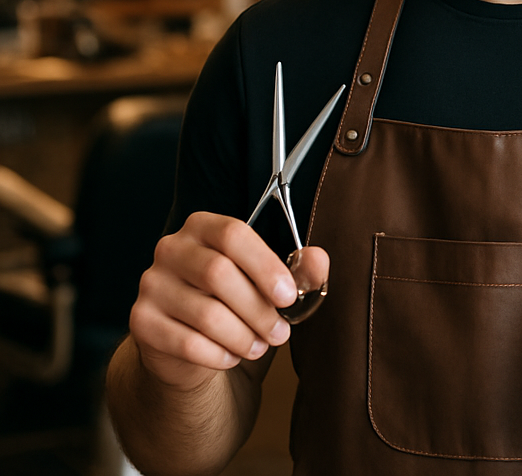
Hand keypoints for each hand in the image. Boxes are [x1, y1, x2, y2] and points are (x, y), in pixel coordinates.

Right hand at [129, 211, 329, 389]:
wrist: (187, 342)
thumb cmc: (235, 301)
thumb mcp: (268, 282)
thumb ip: (298, 269)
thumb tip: (319, 259)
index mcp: (203, 226)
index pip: (233, 234)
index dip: (265, 265)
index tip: (288, 296)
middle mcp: (171, 248)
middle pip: (218, 273)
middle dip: (258, 309)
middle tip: (281, 333)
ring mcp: (151, 285)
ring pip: (206, 314)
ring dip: (243, 336)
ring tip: (261, 347)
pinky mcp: (141, 323)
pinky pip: (187, 343)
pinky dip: (219, 355)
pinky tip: (233, 357)